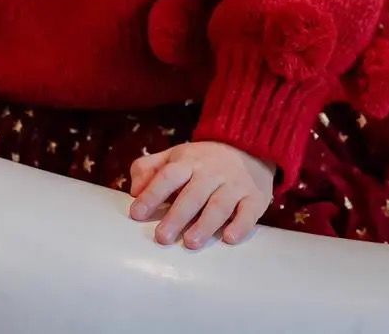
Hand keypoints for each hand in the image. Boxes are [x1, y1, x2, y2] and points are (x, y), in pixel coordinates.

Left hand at [127, 140, 274, 249]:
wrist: (249, 147)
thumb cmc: (202, 160)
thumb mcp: (174, 156)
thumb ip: (149, 169)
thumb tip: (133, 191)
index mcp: (188, 161)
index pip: (167, 176)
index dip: (151, 194)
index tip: (136, 214)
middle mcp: (211, 172)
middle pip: (192, 194)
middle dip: (176, 216)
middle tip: (161, 238)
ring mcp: (234, 184)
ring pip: (219, 205)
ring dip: (205, 225)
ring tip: (190, 243)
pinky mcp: (255, 198)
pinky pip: (248, 212)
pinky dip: (239, 225)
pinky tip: (228, 238)